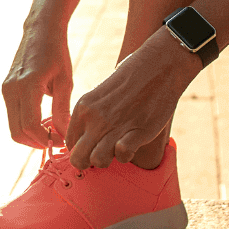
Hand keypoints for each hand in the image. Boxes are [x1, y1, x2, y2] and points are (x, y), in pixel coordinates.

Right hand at [2, 22, 72, 149]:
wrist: (40, 31)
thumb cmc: (56, 52)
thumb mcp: (65, 81)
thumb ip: (62, 109)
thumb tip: (65, 135)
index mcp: (28, 85)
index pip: (30, 125)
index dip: (46, 140)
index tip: (62, 142)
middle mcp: (11, 89)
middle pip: (17, 132)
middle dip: (36, 143)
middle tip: (56, 142)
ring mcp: (6, 89)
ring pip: (13, 127)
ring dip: (31, 136)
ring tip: (51, 132)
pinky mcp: (6, 89)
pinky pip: (13, 116)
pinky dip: (26, 125)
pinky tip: (43, 121)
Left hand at [65, 29, 199, 168]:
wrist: (158, 65)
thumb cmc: (131, 78)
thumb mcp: (100, 93)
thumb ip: (92, 114)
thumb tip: (89, 136)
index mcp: (83, 107)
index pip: (70, 142)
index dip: (81, 150)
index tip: (93, 147)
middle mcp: (94, 118)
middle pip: (78, 158)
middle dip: (88, 163)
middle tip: (102, 154)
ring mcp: (115, 125)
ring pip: (97, 161)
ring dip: (108, 160)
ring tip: (117, 149)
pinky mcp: (136, 130)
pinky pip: (122, 154)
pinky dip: (126, 155)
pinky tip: (132, 145)